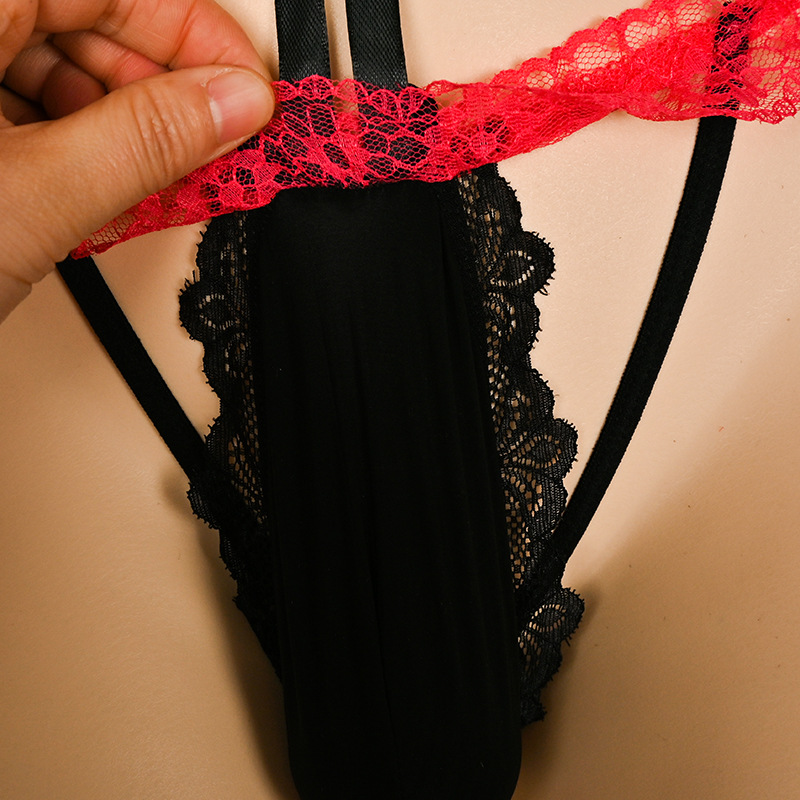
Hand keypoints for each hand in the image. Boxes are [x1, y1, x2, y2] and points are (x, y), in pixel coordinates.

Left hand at [0, 0, 273, 322]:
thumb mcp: (33, 197)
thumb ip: (145, 141)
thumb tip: (236, 105)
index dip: (197, 35)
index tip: (248, 91)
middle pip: (88, 18)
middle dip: (158, 88)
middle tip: (210, 143)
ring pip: (58, 61)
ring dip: (120, 120)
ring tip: (150, 174)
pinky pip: (26, 96)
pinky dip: (76, 137)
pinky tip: (96, 178)